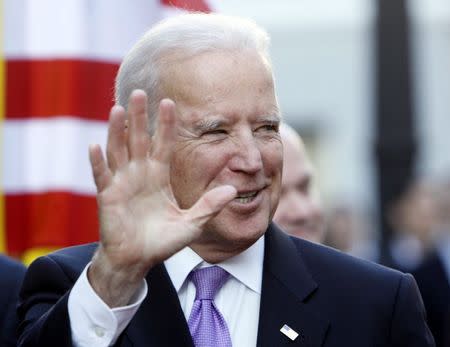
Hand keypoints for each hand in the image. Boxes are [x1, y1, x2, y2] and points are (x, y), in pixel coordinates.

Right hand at [88, 90, 235, 306]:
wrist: (138, 260)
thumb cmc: (162, 242)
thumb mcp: (191, 223)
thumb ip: (209, 206)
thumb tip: (234, 190)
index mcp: (159, 177)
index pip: (163, 144)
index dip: (166, 125)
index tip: (170, 102)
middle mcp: (139, 174)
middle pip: (139, 140)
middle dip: (140, 117)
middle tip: (140, 92)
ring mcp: (122, 183)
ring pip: (118, 151)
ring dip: (117, 131)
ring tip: (117, 109)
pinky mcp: (107, 197)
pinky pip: (101, 177)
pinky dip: (98, 163)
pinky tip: (95, 146)